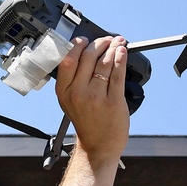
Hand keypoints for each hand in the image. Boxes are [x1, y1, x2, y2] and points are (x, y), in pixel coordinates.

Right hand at [54, 35, 129, 161]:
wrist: (99, 146)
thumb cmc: (87, 122)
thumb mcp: (70, 101)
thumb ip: (73, 79)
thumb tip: (85, 53)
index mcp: (64, 91)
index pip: (68, 59)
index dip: (78, 45)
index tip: (86, 40)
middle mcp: (78, 93)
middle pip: (88, 57)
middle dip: (100, 43)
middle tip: (107, 39)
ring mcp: (96, 97)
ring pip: (104, 63)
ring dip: (113, 47)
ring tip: (118, 42)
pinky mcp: (113, 101)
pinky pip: (118, 74)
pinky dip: (120, 59)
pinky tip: (122, 52)